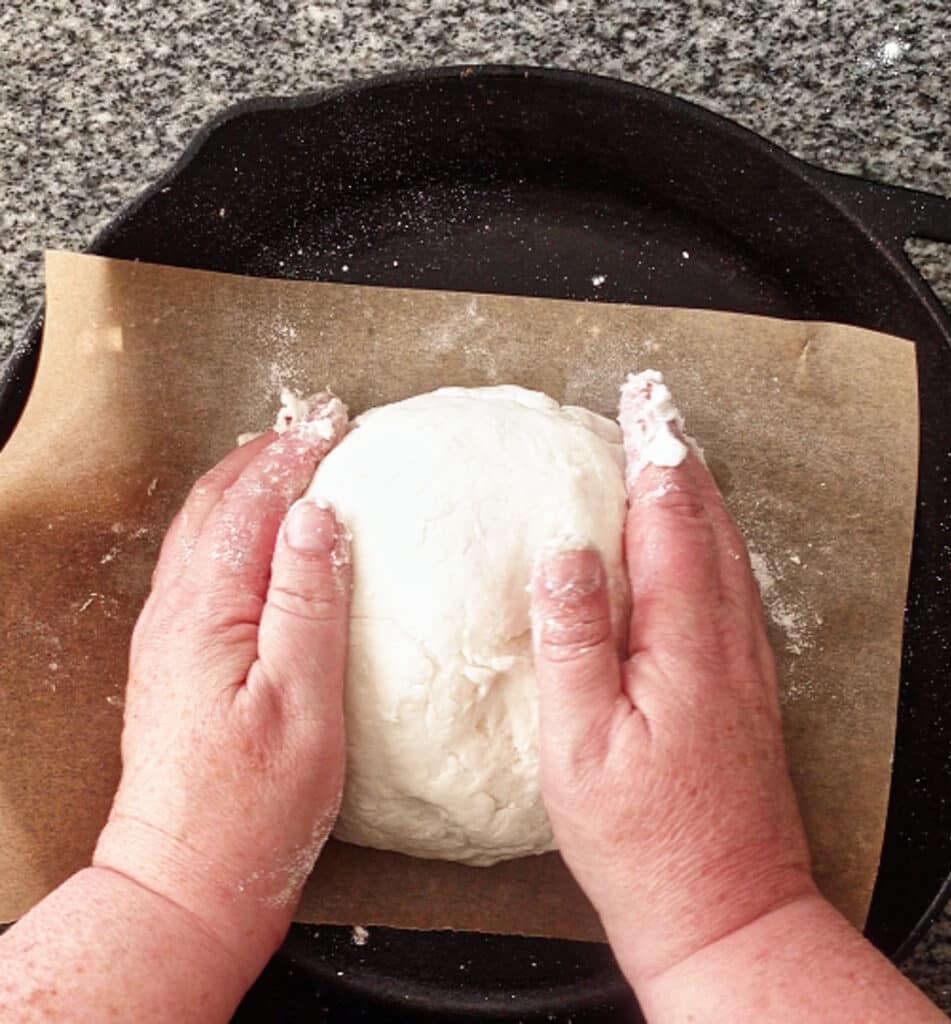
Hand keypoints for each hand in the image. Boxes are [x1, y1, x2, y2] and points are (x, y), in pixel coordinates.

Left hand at [93, 396, 351, 976]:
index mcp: (206, 614)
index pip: (251, 505)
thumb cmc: (250, 808)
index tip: (332, 420)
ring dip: (247, 484)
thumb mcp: (301, 705)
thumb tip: (317, 519)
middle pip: (215, 503)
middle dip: (265, 453)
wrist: (183, 881)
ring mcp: (170, 635)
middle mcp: (175, 613)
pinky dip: (236, 525)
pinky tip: (267, 535)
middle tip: (315, 423)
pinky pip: (204, 564)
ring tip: (293, 459)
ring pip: (204, 530)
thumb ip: (306, 604)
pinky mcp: (177, 659)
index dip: (293, 456)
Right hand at [530, 375, 814, 986]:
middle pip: (709, 523)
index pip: (670, 519)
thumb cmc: (643, 842)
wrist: (727, 910)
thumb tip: (564, 555)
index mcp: (683, 643)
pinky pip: (735, 590)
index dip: (653, 455)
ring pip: (730, 553)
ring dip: (701, 495)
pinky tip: (701, 548)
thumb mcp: (579, 750)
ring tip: (673, 458)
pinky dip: (715, 544)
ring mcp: (746, 665)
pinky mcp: (749, 689)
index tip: (639, 404)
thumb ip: (572, 644)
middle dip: (680, 458)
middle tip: (654, 410)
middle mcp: (727, 641)